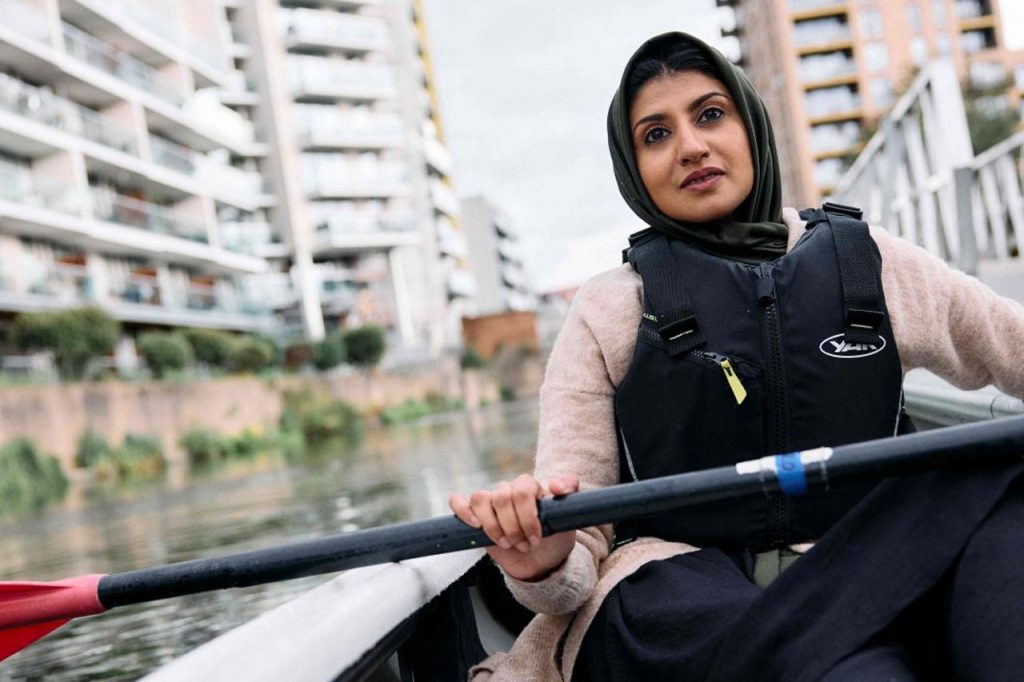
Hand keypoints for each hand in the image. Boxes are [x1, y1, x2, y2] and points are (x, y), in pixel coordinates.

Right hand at [449, 473, 579, 580]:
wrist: (539, 563)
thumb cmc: (554, 540)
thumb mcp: (568, 520)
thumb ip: (569, 495)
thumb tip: (556, 485)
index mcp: (531, 487)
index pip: (522, 489)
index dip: (527, 516)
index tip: (537, 538)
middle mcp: (509, 490)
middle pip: (501, 496)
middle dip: (513, 527)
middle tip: (524, 545)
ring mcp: (491, 501)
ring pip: (480, 498)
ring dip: (493, 526)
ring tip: (507, 543)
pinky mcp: (474, 515)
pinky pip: (459, 501)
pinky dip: (463, 511)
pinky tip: (476, 525)